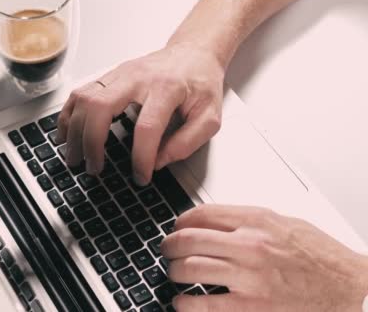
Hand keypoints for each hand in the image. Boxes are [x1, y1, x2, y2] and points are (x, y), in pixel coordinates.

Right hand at [56, 42, 223, 184]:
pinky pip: (79, 93)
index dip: (141, 157)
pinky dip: (68, 115)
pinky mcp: (108, 75)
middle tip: (93, 168)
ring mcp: (119, 74)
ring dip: (74, 131)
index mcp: (167, 88)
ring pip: (85, 99)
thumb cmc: (200, 83)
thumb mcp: (210, 116)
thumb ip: (188, 142)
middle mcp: (138, 78)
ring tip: (74, 156)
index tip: (140, 176)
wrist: (192, 52)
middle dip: (92, 143)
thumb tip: (158, 162)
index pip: (147, 127)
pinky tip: (66, 133)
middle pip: (102, 108)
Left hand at [161, 204, 367, 311]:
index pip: (201, 214)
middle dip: (169, 245)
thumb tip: (215, 220)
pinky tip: (182, 302)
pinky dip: (185, 303)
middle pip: (188, 239)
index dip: (180, 221)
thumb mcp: (285, 224)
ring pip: (189, 269)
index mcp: (258, 222)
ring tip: (173, 273)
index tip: (176, 227)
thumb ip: (249, 220)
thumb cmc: (322, 258)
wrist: (350, 289)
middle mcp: (250, 246)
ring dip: (174, 271)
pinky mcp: (250, 308)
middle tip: (166, 250)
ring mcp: (249, 278)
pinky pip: (203, 305)